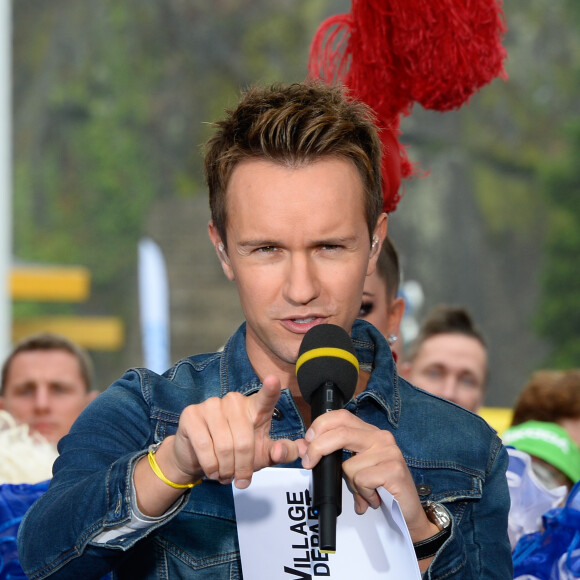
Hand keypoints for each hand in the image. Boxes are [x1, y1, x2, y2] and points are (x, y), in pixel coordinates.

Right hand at [171, 375, 299, 488]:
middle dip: (242, 467)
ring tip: (225, 473)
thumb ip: (283, 452)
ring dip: (225, 469)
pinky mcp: (192, 414)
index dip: (270, 389)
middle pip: (244, 441)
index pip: (266, 398)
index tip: (273, 380)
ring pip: (224, 446)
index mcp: (255, 408)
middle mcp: (234, 401)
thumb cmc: (236, 453)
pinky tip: (211, 468)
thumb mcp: (263, 455)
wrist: (199, 459)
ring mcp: (211, 405)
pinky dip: (210, 465)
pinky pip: (204, 446)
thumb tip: (296, 450)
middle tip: (238, 478)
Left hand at [300, 409, 434, 541]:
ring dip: (352, 485)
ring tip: (366, 491)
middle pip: (340, 433)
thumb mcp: (351, 469)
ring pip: (348, 466)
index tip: (307, 441)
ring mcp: (389, 452)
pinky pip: (361, 480)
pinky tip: (375, 497)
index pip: (341, 416)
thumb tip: (302, 446)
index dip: (320, 425)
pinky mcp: (394, 469)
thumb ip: (330, 456)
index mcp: (369, 433)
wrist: (407, 511)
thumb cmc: (378, 488)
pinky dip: (363, 494)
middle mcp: (380, 437)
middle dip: (318, 448)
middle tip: (308, 463)